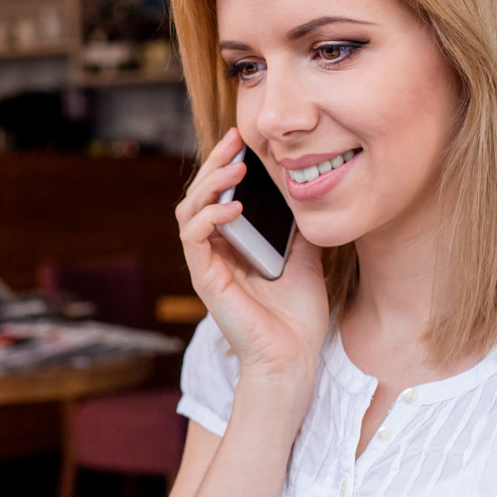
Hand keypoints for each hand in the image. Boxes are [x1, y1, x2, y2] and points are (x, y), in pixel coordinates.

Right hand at [176, 127, 330, 397]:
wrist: (294, 358)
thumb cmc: (297, 318)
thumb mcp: (305, 259)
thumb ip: (297, 229)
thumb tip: (307, 195)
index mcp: (234, 246)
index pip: (219, 196)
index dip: (225, 166)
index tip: (243, 140)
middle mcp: (216, 253)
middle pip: (199, 196)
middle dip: (214, 163)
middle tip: (235, 138)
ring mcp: (208, 266)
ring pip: (189, 211)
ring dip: (209, 184)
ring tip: (236, 168)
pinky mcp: (206, 280)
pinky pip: (194, 238)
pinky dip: (210, 217)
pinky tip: (232, 207)